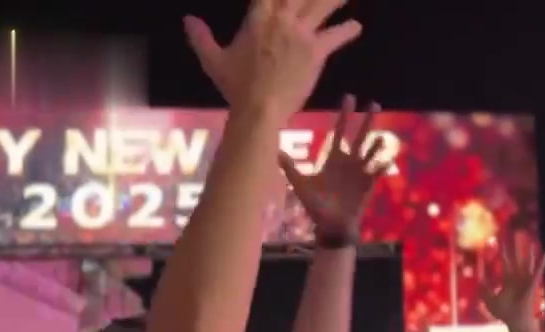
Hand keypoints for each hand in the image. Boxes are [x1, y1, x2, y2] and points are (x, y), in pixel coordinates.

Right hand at [184, 0, 360, 115]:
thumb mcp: (213, 60)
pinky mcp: (316, 52)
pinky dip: (347, 31)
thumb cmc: (236, 86)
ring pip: (322, 6)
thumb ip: (201, 37)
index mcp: (259, 17)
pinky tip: (357, 26)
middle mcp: (282, 19)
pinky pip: (335, 37)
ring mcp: (301, 34)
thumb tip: (187, 18)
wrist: (259, 107)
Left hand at [279, 96, 387, 241]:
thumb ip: (291, 168)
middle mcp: (348, 161)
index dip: (343, 115)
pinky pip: (377, 172)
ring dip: (376, 144)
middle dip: (367, 120)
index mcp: (332, 158)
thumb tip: (277, 151)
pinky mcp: (368, 185)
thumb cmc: (315, 205)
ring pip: (370, 152)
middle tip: (374, 103)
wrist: (330, 225)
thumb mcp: (300, 185)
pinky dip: (383, 165)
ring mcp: (360, 172)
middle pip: (359, 136)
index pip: (339, 131)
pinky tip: (388, 159)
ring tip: (382, 137)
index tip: (349, 98)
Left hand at [481, 236, 544, 326]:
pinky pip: (537, 272)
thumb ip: (485, 290)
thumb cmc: (504, 314)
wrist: (515, 322)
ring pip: (526, 263)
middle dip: (514, 247)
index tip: (499, 241)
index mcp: (509, 280)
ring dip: (528, 252)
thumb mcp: (490, 301)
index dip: (503, 252)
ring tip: (529, 240)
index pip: (505, 262)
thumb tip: (479, 280)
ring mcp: (525, 280)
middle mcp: (518, 278)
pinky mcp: (531, 284)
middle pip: (516, 258)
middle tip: (513, 233)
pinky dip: (542, 263)